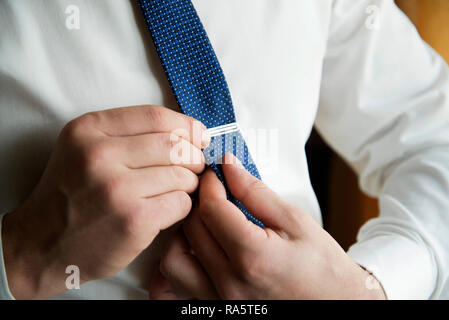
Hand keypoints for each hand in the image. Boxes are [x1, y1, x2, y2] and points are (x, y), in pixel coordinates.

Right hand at [1, 105, 209, 298]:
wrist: (42, 243)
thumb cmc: (71, 193)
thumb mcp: (83, 148)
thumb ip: (127, 133)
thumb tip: (189, 132)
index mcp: (88, 129)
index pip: (156, 116)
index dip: (186, 125)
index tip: (199, 136)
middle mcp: (100, 155)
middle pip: (174, 145)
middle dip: (193, 157)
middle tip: (193, 166)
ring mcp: (116, 189)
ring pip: (182, 175)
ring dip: (189, 183)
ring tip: (178, 189)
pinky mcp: (132, 220)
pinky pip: (180, 203)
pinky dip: (182, 205)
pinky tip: (167, 209)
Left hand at [150, 154, 385, 299]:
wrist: (336, 305)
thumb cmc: (323, 268)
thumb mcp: (295, 221)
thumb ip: (256, 192)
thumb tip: (229, 167)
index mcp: (252, 258)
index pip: (211, 209)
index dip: (209, 184)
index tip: (214, 174)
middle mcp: (229, 284)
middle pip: (190, 229)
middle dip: (197, 201)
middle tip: (212, 191)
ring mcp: (219, 302)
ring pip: (174, 259)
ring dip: (183, 232)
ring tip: (204, 221)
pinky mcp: (215, 309)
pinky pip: (178, 284)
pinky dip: (181, 261)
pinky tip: (199, 249)